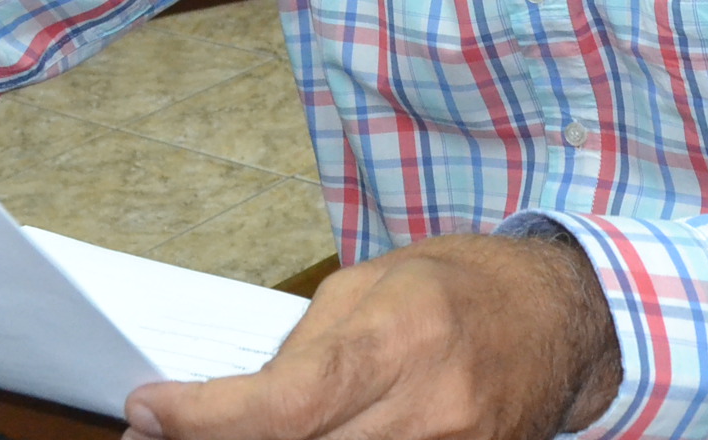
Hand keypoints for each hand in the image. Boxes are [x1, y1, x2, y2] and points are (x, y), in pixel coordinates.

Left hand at [124, 233, 620, 439]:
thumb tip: (232, 402)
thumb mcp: (372, 283)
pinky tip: (306, 439)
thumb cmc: (462, 286)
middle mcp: (426, 409)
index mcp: (399, 337)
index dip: (203, 420)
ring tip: (230, 434)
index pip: (285, 403)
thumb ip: (304, 349)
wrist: (558, 318)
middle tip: (167, 433)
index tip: (149, 412)